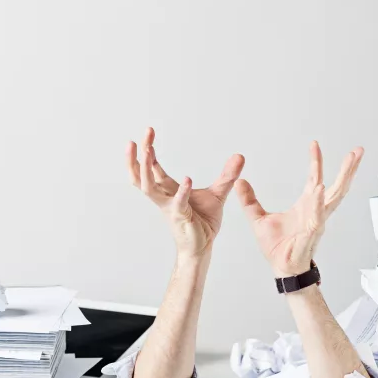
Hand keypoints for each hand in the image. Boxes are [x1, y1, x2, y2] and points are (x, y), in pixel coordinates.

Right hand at [127, 127, 244, 258]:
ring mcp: (169, 207)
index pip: (151, 167)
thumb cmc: (203, 221)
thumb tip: (240, 155)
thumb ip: (227, 174)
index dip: (147, 149)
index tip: (149, 131)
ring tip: (148, 151)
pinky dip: (182, 191)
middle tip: (139, 137)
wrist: (203, 246)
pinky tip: (187, 179)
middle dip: (137, 156)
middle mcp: (163, 197)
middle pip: (140, 175)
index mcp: (167, 189)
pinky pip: (177, 203)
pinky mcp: (180, 218)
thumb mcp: (217, 193)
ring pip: (148, 188)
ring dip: (145, 169)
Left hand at [236, 141, 363, 276]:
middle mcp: (316, 211)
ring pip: (334, 197)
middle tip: (357, 151)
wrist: (281, 269)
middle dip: (348, 168)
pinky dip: (318, 202)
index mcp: (306, 205)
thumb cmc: (277, 248)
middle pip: (336, 185)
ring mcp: (317, 221)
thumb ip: (249, 201)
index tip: (315, 144)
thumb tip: (240, 182)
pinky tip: (319, 188)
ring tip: (350, 162)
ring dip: (343, 179)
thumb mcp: (258, 219)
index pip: (314, 178)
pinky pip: (316, 215)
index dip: (316, 161)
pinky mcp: (311, 234)